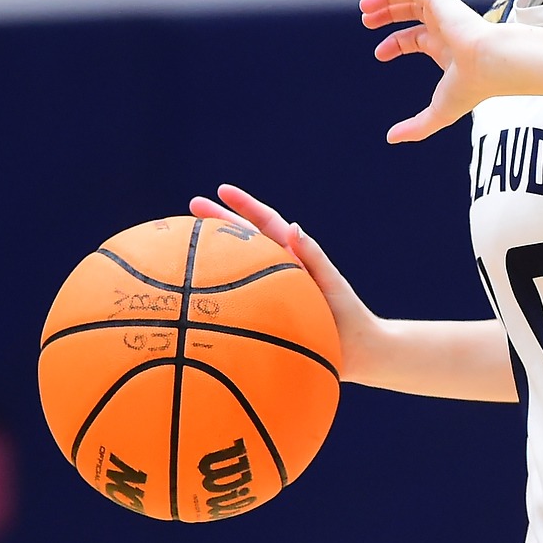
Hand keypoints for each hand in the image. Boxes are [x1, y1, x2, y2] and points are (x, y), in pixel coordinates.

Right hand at [188, 184, 379, 380]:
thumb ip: (313, 257)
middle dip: (218, 221)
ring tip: (183, 244)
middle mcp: (277, 273)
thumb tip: (292, 227)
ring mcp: (269, 295)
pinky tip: (190, 303)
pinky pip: (235, 305)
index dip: (244, 206)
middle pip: (242, 241)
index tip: (221, 189)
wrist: (359, 353)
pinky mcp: (265, 318)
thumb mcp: (331, 283)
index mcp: (293, 258)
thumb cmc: (348, 316)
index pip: (265, 225)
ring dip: (212, 255)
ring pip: (235, 269)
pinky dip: (215, 299)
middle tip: (191, 205)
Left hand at [360, 0, 499, 142]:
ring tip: (364, 7)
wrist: (491, 62)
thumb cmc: (472, 86)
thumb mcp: (439, 112)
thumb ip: (416, 127)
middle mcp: (443, 23)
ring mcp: (441, 6)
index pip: (414, 38)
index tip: (379, 55)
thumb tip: (392, 139)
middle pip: (409, 11)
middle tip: (365, 20)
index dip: (393, 44)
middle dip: (386, 14)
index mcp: (445, 45)